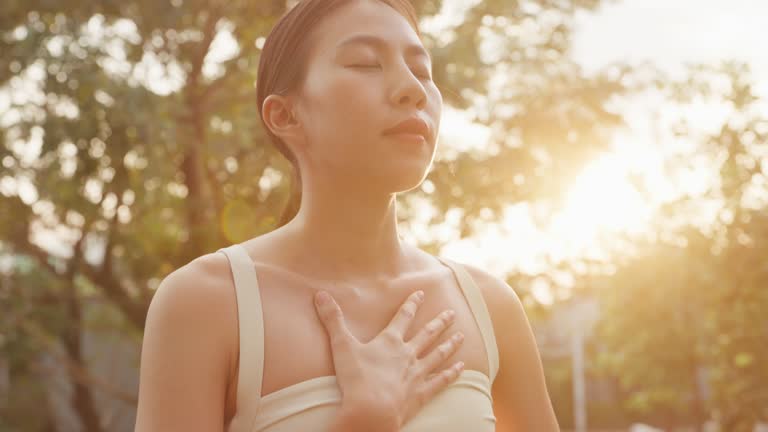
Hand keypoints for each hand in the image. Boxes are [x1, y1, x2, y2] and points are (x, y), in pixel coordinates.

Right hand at [313, 290, 464, 426]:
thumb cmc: (356, 379)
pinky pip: (441, 381)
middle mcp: (408, 354)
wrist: (371, 410)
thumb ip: (333, 320)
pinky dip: (452, 374)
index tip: (421, 293)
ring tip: (462, 336)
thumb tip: (320, 294)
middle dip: (439, 322)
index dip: (412, 304)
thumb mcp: (342, 346)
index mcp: (390, 341)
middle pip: (427, 334)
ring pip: (438, 355)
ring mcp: (417, 374)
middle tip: (452, 313)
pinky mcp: (421, 394)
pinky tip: (462, 367)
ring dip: (450, 345)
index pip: (403, 317)